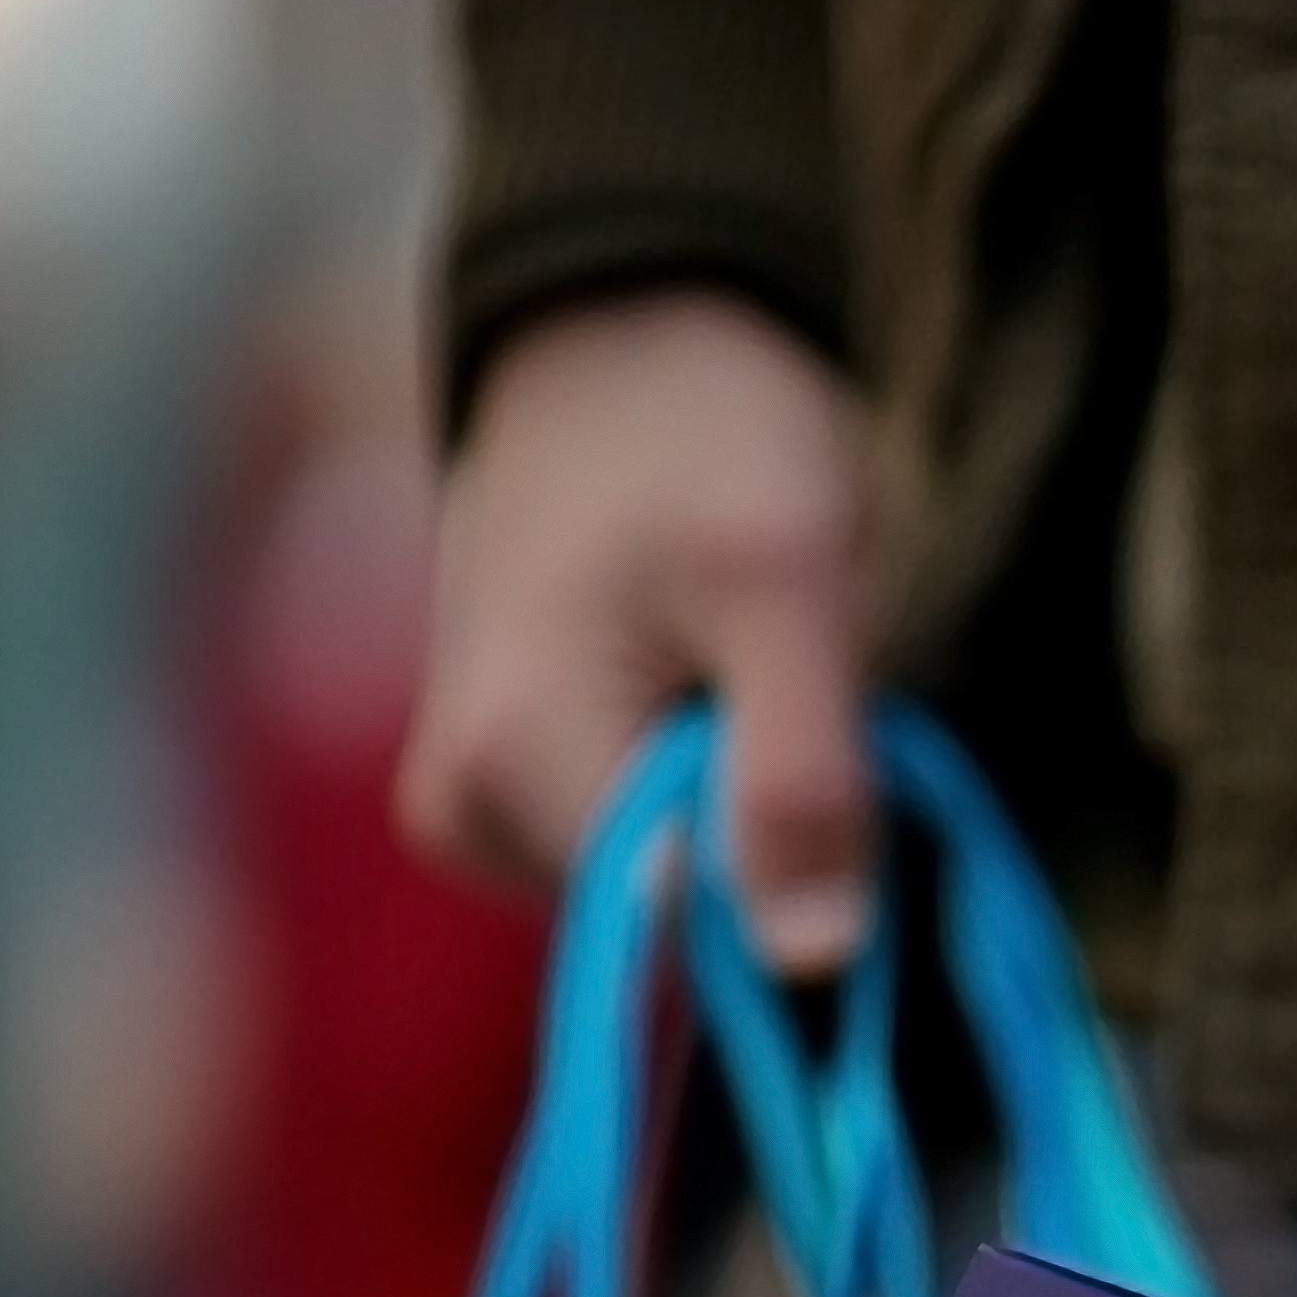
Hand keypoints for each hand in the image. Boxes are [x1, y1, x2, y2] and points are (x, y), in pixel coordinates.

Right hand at [400, 289, 878, 973]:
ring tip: (736, 663)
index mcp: (513, 767)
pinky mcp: (504, 799)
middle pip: (685, 923)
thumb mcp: (793, 583)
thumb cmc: (704, 429)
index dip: (799, 879)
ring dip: (744, 804)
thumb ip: (800, 775)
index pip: (697, 942)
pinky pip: (646, 851)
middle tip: (782, 674)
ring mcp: (476, 812)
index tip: (830, 755)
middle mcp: (466, 813)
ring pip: (676, 890)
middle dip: (771, 827)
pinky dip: (703, 788)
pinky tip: (698, 684)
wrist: (616, 336)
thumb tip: (811, 960)